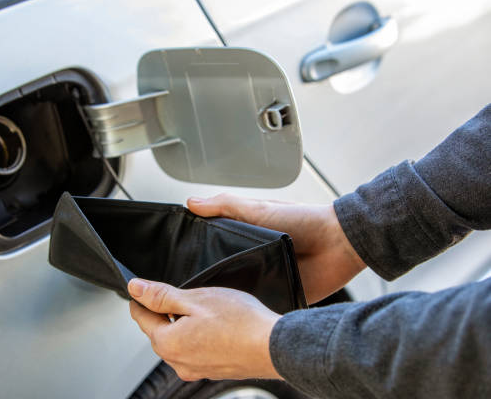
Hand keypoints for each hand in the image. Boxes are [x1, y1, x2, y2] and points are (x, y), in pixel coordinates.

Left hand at [128, 278, 281, 380]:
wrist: (274, 347)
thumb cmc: (239, 322)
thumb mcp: (196, 298)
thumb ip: (161, 296)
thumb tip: (135, 289)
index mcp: (167, 343)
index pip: (141, 317)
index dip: (141, 299)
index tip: (143, 288)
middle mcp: (177, 362)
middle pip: (158, 331)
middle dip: (163, 312)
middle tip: (179, 294)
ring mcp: (195, 369)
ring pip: (177, 341)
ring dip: (181, 324)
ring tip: (202, 308)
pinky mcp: (212, 371)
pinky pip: (194, 351)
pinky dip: (197, 337)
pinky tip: (215, 325)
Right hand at [187, 194, 365, 303]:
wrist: (337, 243)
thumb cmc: (302, 220)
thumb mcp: (257, 207)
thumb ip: (225, 205)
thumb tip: (192, 202)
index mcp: (246, 237)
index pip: (214, 246)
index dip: (197, 251)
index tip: (176, 258)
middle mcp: (252, 259)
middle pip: (222, 271)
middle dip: (209, 277)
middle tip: (186, 286)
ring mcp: (264, 279)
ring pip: (237, 291)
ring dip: (228, 295)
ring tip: (205, 303)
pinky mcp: (278, 297)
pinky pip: (259, 306)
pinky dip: (250, 308)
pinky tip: (235, 312)